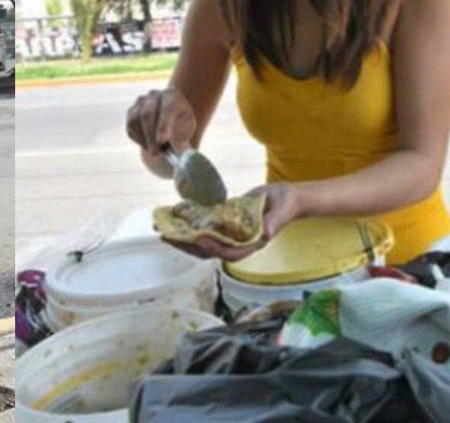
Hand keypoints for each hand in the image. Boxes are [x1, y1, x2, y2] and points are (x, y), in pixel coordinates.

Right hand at [126, 87, 196, 154]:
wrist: (171, 118)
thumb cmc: (182, 125)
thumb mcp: (187, 131)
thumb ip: (183, 142)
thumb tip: (181, 159)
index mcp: (172, 95)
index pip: (167, 109)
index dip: (163, 125)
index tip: (162, 141)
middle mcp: (154, 95)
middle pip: (147, 114)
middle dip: (150, 136)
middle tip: (155, 154)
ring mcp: (140, 102)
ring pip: (135, 121)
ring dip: (144, 139)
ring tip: (154, 152)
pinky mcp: (131, 112)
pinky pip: (130, 127)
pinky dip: (139, 139)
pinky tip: (149, 144)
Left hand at [161, 182, 303, 260]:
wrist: (286, 198)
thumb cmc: (288, 204)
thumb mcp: (284, 210)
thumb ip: (275, 221)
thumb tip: (267, 233)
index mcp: (251, 244)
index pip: (227, 253)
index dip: (211, 248)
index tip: (198, 239)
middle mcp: (237, 243)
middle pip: (208, 250)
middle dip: (186, 244)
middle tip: (165, 235)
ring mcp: (228, 235)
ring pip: (201, 241)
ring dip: (181, 236)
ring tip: (162, 228)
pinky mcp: (223, 224)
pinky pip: (204, 228)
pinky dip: (189, 224)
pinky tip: (174, 216)